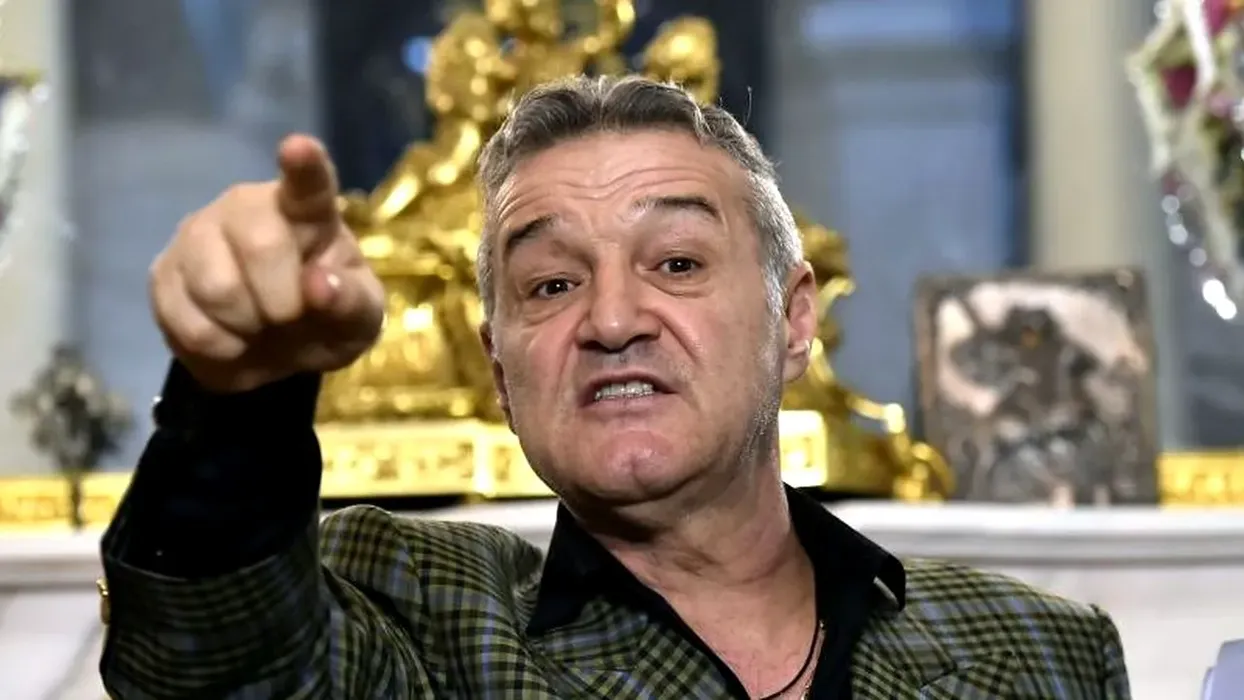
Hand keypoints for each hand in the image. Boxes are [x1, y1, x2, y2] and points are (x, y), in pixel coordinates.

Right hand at [150, 135, 383, 393]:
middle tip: (289, 318)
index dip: (303, 164)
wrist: (278, 353)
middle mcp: (247, 207)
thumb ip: (350, 304)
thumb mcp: (358, 321)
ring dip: (247, 327)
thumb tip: (320, 286)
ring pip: (215, 286)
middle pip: (258, 243)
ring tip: (258, 327)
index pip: (308, 181)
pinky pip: (186, 320)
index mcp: (308, 210)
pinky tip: (230, 339)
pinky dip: (218, 347)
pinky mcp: (163, 273)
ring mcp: (199, 235)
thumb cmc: (326, 317)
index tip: (299, 148)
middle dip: (282, 301)